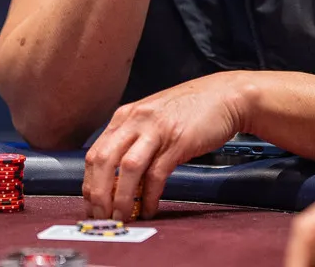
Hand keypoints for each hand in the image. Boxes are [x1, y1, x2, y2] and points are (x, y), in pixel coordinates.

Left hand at [81, 72, 250, 220]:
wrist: (225, 95)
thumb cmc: (190, 110)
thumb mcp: (152, 118)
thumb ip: (133, 140)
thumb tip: (116, 177)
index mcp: (126, 116)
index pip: (94, 154)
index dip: (89, 184)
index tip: (91, 205)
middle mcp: (136, 120)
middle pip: (103, 161)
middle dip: (98, 195)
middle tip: (101, 217)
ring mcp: (156, 130)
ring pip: (126, 168)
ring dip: (120, 198)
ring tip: (121, 217)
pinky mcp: (178, 142)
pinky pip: (156, 174)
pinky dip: (148, 196)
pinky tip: (148, 208)